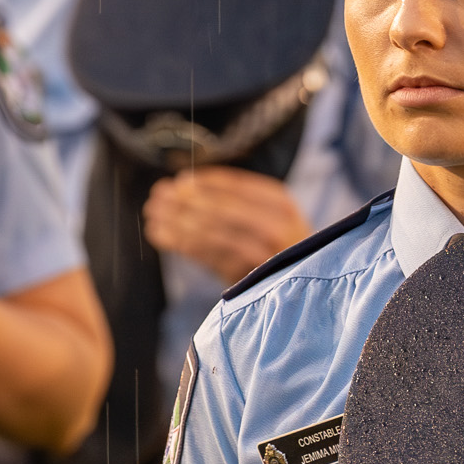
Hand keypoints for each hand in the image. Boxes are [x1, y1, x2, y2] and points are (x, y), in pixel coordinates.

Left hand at [143, 167, 310, 284]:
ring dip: (175, 221)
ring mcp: (263, 253)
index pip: (235, 185)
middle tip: (157, 197)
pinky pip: (207, 255)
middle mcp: (275, 225)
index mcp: (281, 203)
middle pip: (219, 208)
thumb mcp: (274, 214)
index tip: (178, 181)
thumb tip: (184, 184)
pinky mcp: (248, 275)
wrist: (311, 283)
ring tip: (153, 214)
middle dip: (183, 201)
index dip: (203, 182)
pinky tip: (160, 235)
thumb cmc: (282, 244)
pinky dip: (180, 244)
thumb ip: (239, 199)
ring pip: (210, 231)